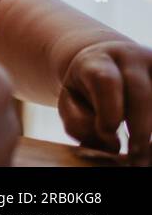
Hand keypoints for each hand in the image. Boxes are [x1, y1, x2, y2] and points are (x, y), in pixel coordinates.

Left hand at [59, 39, 151, 164]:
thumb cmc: (86, 89)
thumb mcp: (70, 101)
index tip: (108, 135)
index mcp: (96, 61)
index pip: (105, 81)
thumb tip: (111, 145)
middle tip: (136, 156)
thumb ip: (78, 122)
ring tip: (148, 154)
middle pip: (140, 92)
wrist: (105, 61)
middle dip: (140, 127)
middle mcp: (129, 58)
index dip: (109, 111)